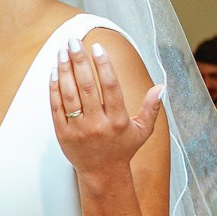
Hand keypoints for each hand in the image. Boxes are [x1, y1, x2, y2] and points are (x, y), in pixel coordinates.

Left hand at [52, 35, 164, 176]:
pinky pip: (56, 107)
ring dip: (64, 70)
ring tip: (62, 51)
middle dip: (79, 61)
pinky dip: (54, 89)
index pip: (111, 88)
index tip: (97, 47)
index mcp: (118, 121)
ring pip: (69, 95)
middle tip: (74, 41)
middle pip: (87, 87)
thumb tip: (162, 86)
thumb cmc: (123, 149)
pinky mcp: (62, 134)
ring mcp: (78, 129)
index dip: (104, 66)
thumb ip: (151, 108)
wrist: (102, 174)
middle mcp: (97, 124)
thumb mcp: (142, 130)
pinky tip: (54, 72)